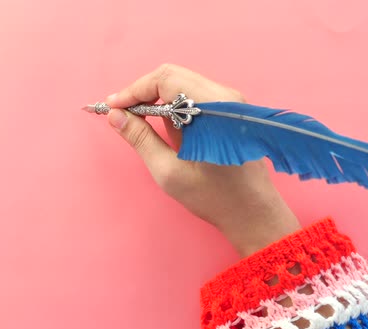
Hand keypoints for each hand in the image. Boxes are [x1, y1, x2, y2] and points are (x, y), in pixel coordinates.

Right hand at [105, 64, 299, 256]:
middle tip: (121, 113)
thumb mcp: (169, 171)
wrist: (253, 212)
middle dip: (142, 92)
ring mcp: (230, 101)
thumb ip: (140, 139)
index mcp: (214, 108)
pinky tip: (160, 123)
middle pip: (173, 76)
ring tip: (136, 119)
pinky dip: (171, 104)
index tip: (113, 107)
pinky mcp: (230, 109)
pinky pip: (193, 95)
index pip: (166, 80)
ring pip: (182, 83)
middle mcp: (225, 96)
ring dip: (156, 98)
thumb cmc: (214, 197)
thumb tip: (115, 116)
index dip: (134, 90)